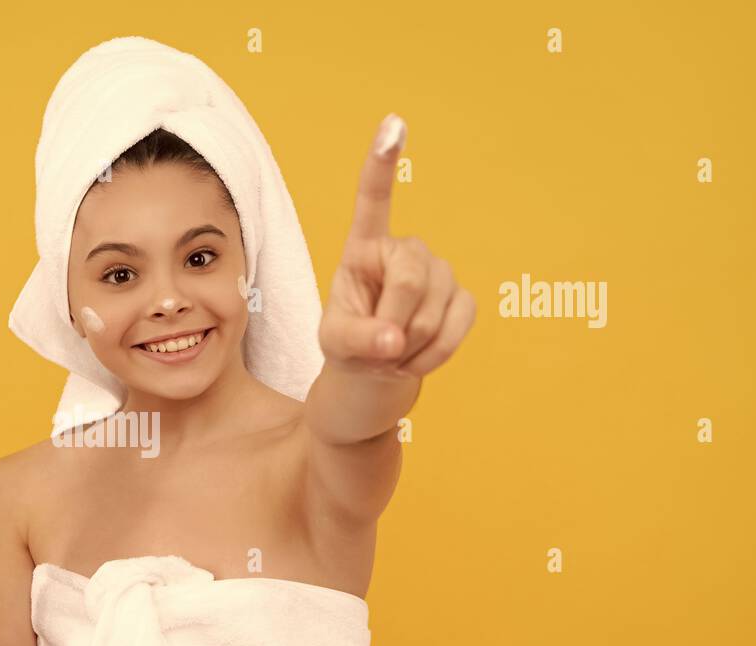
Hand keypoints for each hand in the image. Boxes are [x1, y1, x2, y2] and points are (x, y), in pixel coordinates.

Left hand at [320, 113, 475, 379]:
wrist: (376, 368)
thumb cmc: (349, 345)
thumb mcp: (336, 344)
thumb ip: (357, 339)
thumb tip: (393, 340)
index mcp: (364, 248)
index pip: (373, 199)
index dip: (383, 163)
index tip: (392, 123)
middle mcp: (405, 250)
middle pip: (411, 280)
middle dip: (395, 322)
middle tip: (380, 347)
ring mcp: (439, 271)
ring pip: (434, 310)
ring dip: (411, 344)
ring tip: (393, 351)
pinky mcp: (463, 297)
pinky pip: (457, 326)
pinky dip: (435, 352)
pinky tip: (416, 355)